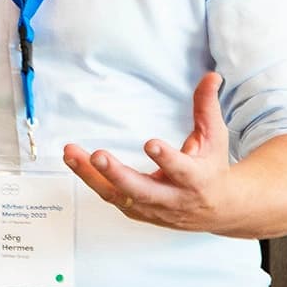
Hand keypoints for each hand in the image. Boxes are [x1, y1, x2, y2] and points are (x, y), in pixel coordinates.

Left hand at [64, 73, 233, 232]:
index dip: (166, 159)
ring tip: (70, 153)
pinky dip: (90, 179)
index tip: (150, 143)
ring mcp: (151, 208)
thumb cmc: (211, 168)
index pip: (181, 170)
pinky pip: (109, 196)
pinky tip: (74, 160)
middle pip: (142, 191)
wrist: (216, 210)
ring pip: (118, 195)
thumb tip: (211, 76)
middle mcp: (172, 198)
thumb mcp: (214, 138)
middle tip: (97, 155)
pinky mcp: (135, 211)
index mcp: (196, 179)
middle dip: (117, 174)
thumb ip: (206, 107)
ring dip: (91, 176)